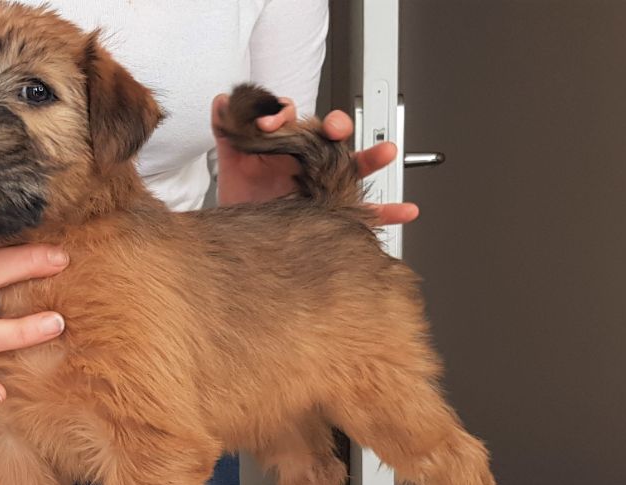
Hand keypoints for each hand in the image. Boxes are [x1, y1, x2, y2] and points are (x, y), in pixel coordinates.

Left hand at [211, 94, 418, 223]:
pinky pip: (368, 213)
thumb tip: (221, 102)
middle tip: (335, 128)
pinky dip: (390, 211)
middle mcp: (312, 163)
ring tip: (386, 152)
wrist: (241, 241)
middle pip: (331, 137)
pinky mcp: (336, 214)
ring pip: (355, 167)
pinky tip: (404, 210)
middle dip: (337, 127)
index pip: (294, 120)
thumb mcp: (232, 165)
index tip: (270, 124)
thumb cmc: (241, 199)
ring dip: (372, 158)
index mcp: (288, 147)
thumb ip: (227, 132)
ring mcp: (326, 187)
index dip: (285, 116)